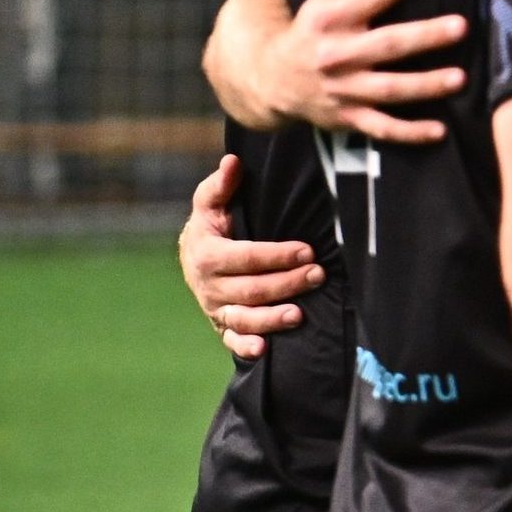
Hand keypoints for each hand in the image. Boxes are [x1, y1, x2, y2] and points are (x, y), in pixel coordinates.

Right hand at [178, 155, 321, 357]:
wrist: (193, 259)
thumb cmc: (211, 227)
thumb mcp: (209, 204)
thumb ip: (221, 185)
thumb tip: (233, 162)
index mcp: (207, 254)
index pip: (245, 257)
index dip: (276, 255)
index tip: (307, 250)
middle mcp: (209, 286)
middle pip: (251, 289)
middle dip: (286, 283)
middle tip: (318, 274)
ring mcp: (216, 309)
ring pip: (244, 318)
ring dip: (272, 319)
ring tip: (300, 315)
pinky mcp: (222, 326)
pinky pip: (232, 340)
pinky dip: (246, 347)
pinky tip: (265, 349)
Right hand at [262, 0, 466, 141]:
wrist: (269, 79)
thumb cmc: (312, 28)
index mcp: (334, 17)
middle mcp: (338, 53)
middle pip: (386, 44)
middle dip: (423, 36)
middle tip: (462, 26)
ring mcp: (343, 89)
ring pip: (387, 89)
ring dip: (424, 86)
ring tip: (461, 79)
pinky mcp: (347, 118)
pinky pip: (381, 128)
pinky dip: (409, 133)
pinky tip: (440, 131)